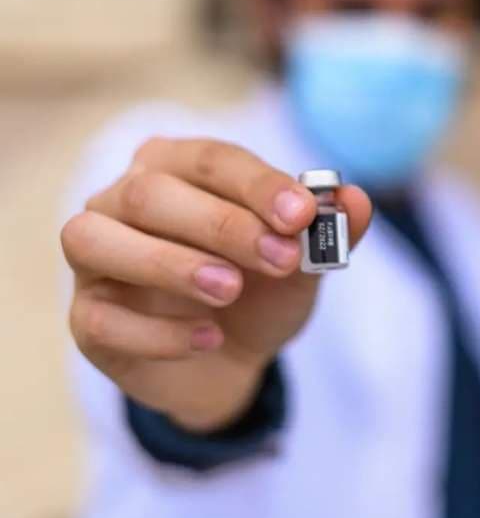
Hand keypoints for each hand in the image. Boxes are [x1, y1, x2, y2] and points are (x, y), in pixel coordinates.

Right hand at [61, 138, 371, 431]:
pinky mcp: (86, 317)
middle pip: (151, 192)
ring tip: (231, 290)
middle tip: (281, 258)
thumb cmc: (262, 290)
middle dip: (221, 224)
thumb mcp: (304, 263)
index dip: (258, 184)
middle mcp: (121, 200)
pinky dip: (157, 331)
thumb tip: (354, 199)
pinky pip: (99, 317)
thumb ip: (329, 230)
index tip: (304, 214)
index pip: (210, 158)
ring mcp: (93, 259)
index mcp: (177, 167)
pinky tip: (209, 338)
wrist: (233, 359)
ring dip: (170, 264)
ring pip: (96, 239)